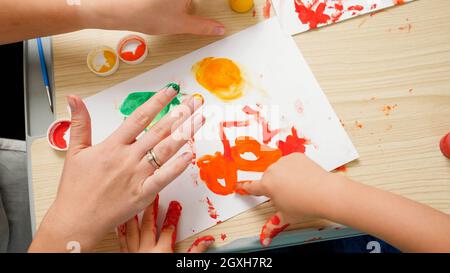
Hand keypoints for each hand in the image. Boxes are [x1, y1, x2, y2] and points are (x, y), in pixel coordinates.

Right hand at [29, 84, 204, 251]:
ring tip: (200, 120)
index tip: (172, 90)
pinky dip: (177, 167)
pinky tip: (190, 155)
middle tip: (195, 101)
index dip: (158, 101)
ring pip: (165, 150)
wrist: (76, 219)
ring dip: (185, 133)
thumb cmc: (75, 188)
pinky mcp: (143, 194)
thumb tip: (74, 98)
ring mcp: (137, 175)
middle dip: (179, 114)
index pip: (140, 117)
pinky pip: (163, 178)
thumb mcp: (74, 151)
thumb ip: (79, 122)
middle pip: (159, 130)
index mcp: (112, 145)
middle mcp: (127, 158)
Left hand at [91, 0, 224, 35]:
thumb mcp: (181, 24)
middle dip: (193, 4)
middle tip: (187, 12)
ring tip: (170, 12)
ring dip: (183, 5)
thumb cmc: (148, 14)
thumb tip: (219, 28)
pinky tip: (164, 8)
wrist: (120, 9)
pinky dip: (173, 4)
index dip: (214, 4)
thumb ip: (204, 26)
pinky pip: (173, 1)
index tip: (223, 5)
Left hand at [118, 195, 214, 252]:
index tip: (175, 205)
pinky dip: (121, 231)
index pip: (168, 230)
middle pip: (148, 225)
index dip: (172, 216)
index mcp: (161, 252)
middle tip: (154, 196)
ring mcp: (133, 254)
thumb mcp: (181, 264)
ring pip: (132, 230)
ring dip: (134, 216)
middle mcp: (145, 251)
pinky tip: (121, 223)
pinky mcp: (125, 257)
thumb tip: (206, 242)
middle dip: (151, 209)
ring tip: (135, 203)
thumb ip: (194, 253)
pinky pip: (122, 241)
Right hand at [237, 153, 339, 246]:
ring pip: (279, 169)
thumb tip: (264, 241)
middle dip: (274, 185)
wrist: (326, 192)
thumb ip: (271, 226)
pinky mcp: (295, 156)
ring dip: (283, 176)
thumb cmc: (304, 206)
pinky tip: (303, 177)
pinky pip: (290, 162)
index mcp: (266, 186)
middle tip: (287, 195)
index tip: (238, 186)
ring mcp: (284, 161)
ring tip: (298, 187)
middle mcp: (272, 171)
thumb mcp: (286, 217)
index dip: (244, 188)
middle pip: (268, 178)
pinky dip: (294, 168)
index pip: (251, 187)